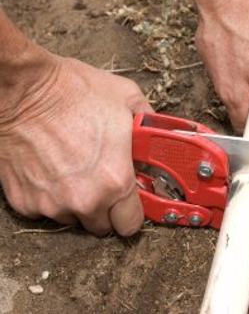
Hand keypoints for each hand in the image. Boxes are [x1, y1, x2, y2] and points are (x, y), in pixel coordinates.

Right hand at [0, 56, 151, 235]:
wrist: (24, 90)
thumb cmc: (74, 92)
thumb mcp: (128, 99)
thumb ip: (149, 123)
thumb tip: (158, 134)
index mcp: (116, 180)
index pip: (131, 224)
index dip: (133, 212)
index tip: (131, 201)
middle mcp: (85, 199)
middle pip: (103, 226)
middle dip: (107, 208)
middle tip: (103, 181)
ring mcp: (52, 203)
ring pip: (73, 218)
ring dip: (78, 202)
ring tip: (75, 169)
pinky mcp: (25, 201)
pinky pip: (44, 209)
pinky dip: (50, 195)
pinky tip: (52, 168)